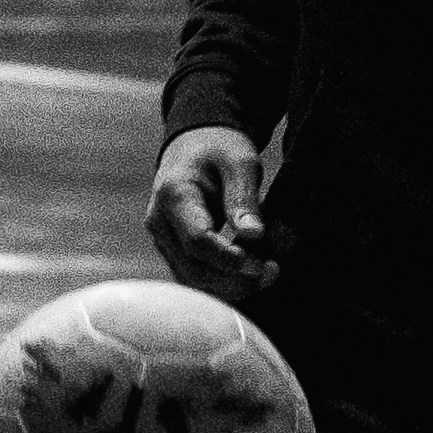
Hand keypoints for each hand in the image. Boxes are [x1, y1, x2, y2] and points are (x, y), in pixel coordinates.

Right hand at [145, 125, 277, 293]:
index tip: (260, 262)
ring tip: (266, 273)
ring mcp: (163, 240)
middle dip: (234, 280)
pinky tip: (250, 273)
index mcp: (174, 195)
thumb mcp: (238, 161)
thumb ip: (244, 197)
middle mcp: (160, 223)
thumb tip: (254, 235)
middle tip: (271, 272)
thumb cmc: (218, 149)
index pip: (197, 240)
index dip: (228, 258)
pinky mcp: (172, 251)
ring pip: (193, 280)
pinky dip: (223, 282)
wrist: (193, 146)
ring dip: (231, 286)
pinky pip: (195, 277)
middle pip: (193, 269)